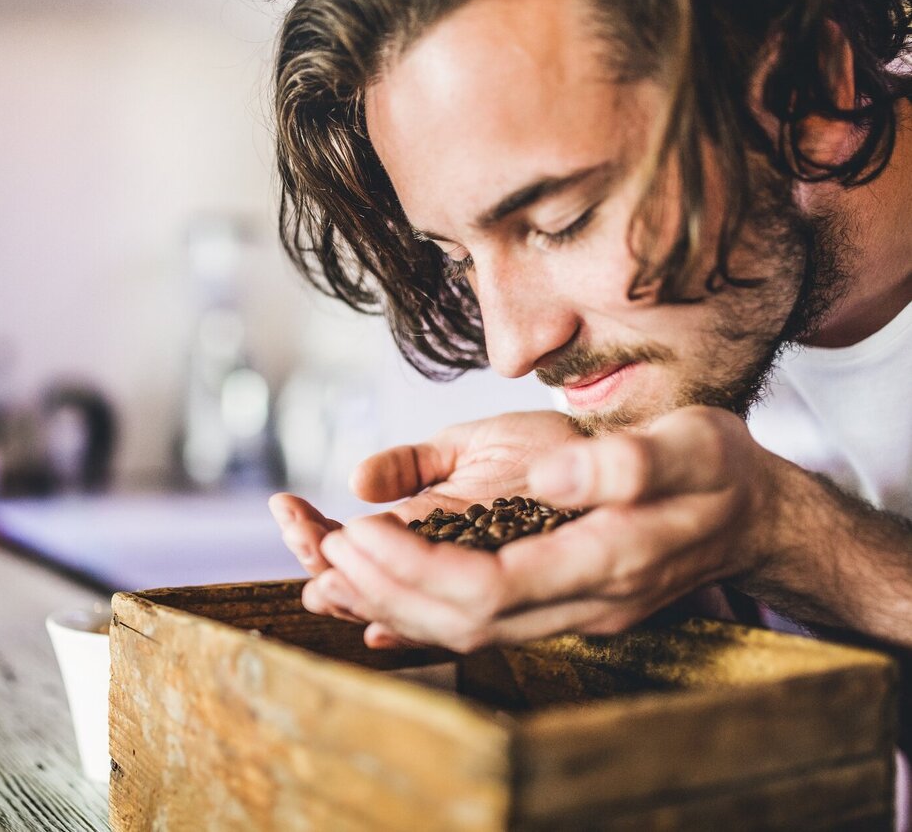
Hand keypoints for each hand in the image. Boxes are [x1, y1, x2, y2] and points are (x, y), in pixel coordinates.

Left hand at [302, 406, 777, 650]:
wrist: (751, 513)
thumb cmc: (717, 470)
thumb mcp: (687, 446)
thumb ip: (621, 465)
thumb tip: (547, 477)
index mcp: (606, 561)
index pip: (489, 588)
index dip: (414, 569)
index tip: (358, 531)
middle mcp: (581, 602)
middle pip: (461, 621)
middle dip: (383, 588)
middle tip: (325, 544)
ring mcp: (568, 610)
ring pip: (463, 630)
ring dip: (390, 604)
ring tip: (329, 564)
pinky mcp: (557, 601)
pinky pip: (477, 622)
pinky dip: (420, 613)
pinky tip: (374, 606)